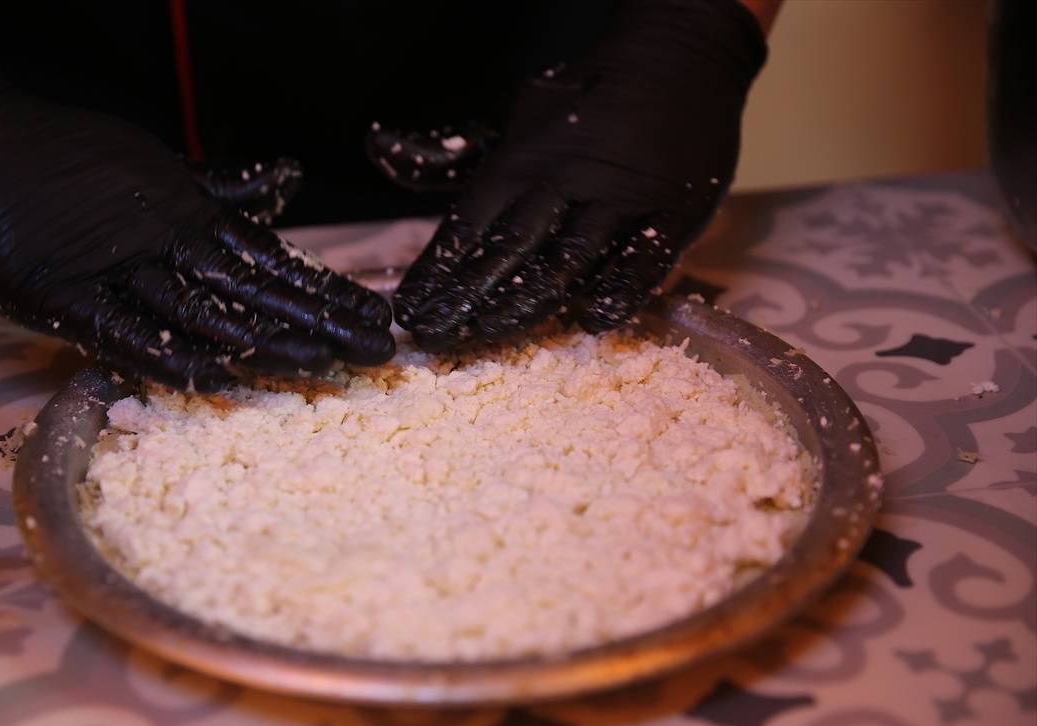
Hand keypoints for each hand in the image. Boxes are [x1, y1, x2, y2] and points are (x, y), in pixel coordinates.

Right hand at [0, 27, 393, 390]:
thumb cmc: (56, 157)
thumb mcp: (150, 170)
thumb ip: (215, 189)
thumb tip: (283, 182)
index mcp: (186, 218)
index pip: (271, 265)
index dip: (326, 294)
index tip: (375, 319)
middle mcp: (163, 243)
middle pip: (257, 290)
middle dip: (322, 322)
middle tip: (380, 352)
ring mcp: (112, 269)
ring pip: (204, 311)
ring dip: (267, 339)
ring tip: (329, 364)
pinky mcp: (58, 294)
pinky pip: (118, 331)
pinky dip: (164, 353)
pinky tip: (217, 376)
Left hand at [367, 0, 765, 350]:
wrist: (679, 56)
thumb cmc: (591, 94)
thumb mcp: (521, 114)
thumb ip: (460, 150)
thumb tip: (381, 152)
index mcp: (524, 161)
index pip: (468, 225)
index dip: (436, 272)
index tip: (410, 308)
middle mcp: (565, 182)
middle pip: (508, 251)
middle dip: (466, 298)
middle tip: (436, 335)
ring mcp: (619, 200)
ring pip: (566, 260)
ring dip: (525, 303)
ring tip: (489, 334)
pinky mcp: (672, 213)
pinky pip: (642, 262)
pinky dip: (617, 292)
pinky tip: (592, 319)